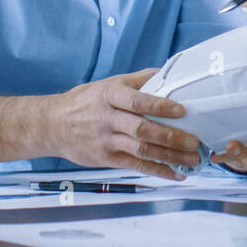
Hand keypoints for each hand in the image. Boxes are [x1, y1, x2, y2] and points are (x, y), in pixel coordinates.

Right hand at [0, 68, 201, 180]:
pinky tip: (177, 174)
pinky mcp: (106, 159)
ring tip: (193, 160)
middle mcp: (107, 118)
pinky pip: (136, 166)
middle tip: (194, 142)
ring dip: (170, 157)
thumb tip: (169, 72)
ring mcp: (106, 141)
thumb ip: (139, 80)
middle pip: (141, 129)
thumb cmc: (86, 101)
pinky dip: (158, 171)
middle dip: (171, 137)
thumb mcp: (108, 84)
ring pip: (141, 150)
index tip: (182, 110)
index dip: (160, 105)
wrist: (51, 125)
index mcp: (110, 95)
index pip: (136, 100)